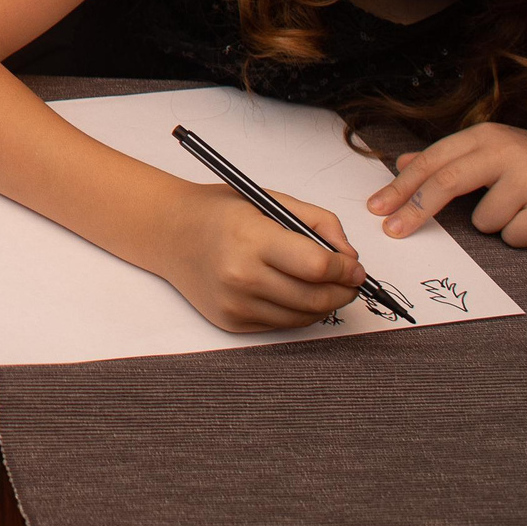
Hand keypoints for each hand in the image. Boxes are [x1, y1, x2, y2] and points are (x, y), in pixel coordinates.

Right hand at [152, 182, 367, 331]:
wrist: (171, 233)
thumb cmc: (222, 212)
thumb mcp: (271, 200)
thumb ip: (318, 223)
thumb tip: (349, 258)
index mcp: (251, 237)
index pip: (316, 266)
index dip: (346, 269)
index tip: (356, 267)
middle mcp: (241, 275)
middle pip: (315, 297)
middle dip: (344, 291)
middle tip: (351, 281)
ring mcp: (235, 303)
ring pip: (303, 317)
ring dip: (325, 304)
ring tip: (327, 287)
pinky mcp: (232, 322)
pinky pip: (282, 325)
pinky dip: (298, 312)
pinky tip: (296, 293)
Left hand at [368, 122, 526, 246]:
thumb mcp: (492, 152)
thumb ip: (448, 159)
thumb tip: (401, 162)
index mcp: (486, 135)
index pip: (432, 161)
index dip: (401, 186)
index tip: (375, 208)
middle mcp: (507, 150)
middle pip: (446, 183)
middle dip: (415, 210)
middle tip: (392, 231)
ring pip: (483, 221)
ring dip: (492, 224)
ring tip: (518, 209)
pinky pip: (513, 237)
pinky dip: (519, 236)